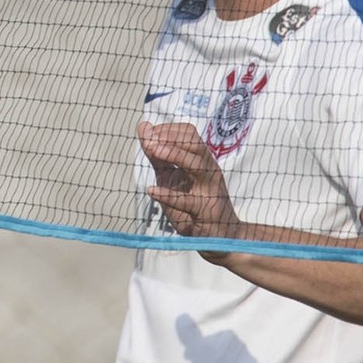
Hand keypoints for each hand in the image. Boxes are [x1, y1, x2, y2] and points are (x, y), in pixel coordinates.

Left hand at [137, 121, 242, 246]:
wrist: (218, 236)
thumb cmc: (193, 203)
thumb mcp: (171, 176)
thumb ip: (157, 155)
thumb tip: (143, 127)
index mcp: (202, 159)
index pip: (189, 133)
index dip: (168, 130)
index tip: (148, 133)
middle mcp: (209, 170)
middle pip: (195, 144)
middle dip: (170, 138)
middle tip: (148, 140)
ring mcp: (209, 189)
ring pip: (196, 165)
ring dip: (174, 154)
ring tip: (152, 150)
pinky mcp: (204, 211)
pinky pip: (187, 201)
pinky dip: (168, 195)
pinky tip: (151, 190)